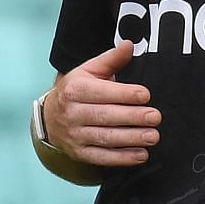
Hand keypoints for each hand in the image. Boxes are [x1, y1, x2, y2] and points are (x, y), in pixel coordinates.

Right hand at [46, 41, 158, 166]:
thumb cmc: (75, 91)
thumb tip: (129, 45)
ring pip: (105, 138)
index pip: (101, 92)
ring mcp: (74, 135)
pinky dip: (122, 158)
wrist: (49, 118)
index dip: (124, 94)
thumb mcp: (88, 71)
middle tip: (155, 117)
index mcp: (74, 89)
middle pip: (105, 116)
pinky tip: (141, 154)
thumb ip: (111, 59)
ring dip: (131, 138)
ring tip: (152, 136)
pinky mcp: (79, 152)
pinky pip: (102, 157)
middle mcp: (71, 112)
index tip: (145, 95)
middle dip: (132, 117)